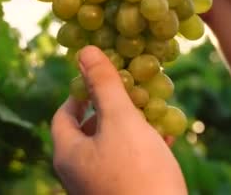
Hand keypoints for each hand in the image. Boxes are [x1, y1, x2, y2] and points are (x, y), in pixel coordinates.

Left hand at [51, 46, 186, 194]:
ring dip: (131, 125)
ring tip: (153, 111)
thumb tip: (84, 51)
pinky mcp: (121, 194)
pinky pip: (128, 163)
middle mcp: (78, 173)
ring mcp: (99, 187)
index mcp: (69, 154)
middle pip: (88, 130)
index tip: (100, 77)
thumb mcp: (121, 122)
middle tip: (132, 90)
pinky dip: (142, 146)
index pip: (64, 114)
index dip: (79, 91)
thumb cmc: (138, 173)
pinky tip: (166, 138)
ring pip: (111, 146)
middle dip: (111, 107)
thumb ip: (104, 85)